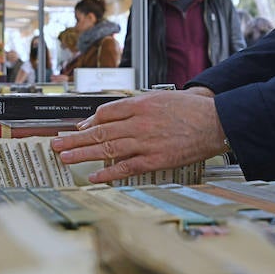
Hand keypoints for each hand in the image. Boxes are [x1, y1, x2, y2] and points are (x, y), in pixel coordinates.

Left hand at [51, 89, 226, 183]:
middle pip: (99, 131)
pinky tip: (94, 175)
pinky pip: (126, 167)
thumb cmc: (194, 110)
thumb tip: (116, 114)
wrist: (218, 122)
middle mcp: (139, 122)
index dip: (88, 121)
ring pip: (106, 148)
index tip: (78, 128)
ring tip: (65, 157)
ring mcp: (146, 142)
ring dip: (82, 154)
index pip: (105, 112)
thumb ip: (139, 104)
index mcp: (141, 104)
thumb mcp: (163, 97)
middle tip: (56, 143)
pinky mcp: (155, 160)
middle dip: (74, 138)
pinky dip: (108, 172)